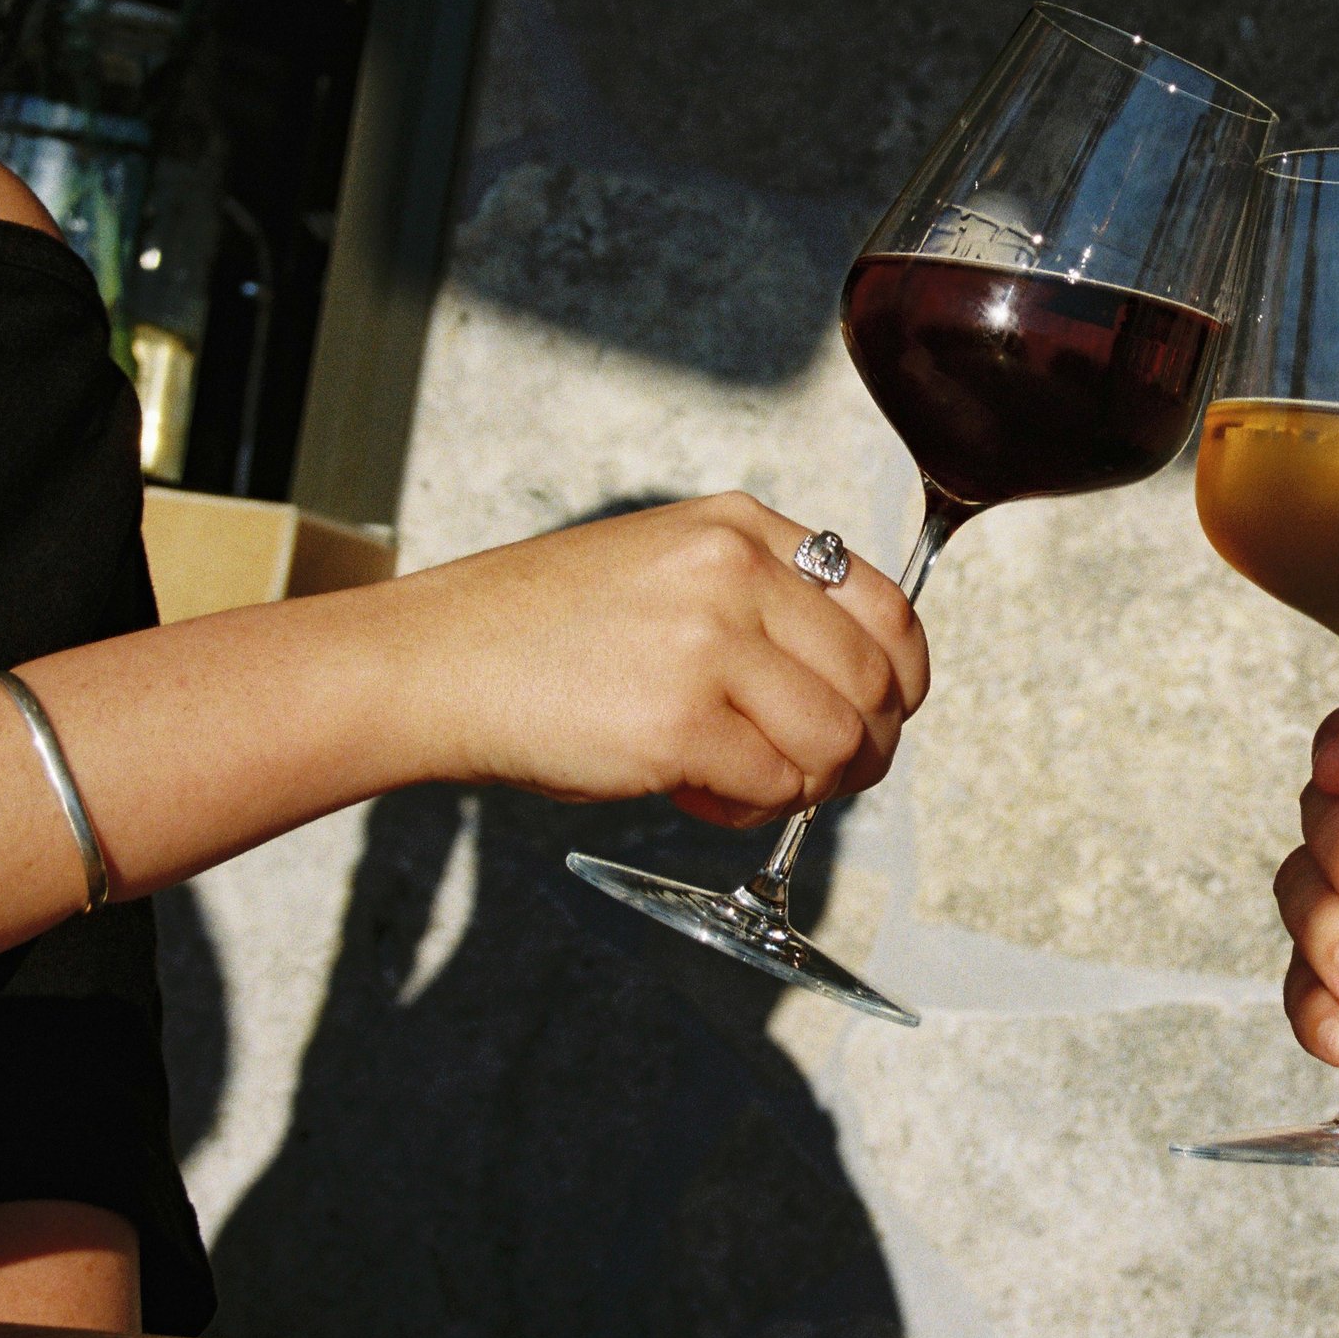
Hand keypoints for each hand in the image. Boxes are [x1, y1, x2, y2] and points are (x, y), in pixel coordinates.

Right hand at [372, 493, 928, 827]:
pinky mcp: (679, 720)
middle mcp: (736, 570)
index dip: (902, 677)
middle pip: (875, 680)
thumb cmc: (546, 633)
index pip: (887, 605)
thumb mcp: (669, 569)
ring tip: (749, 785)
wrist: (436, 662)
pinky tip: (699, 796)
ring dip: (811, 785)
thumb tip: (856, 689)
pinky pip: (775, 785)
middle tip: (823, 776)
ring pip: (836, 740)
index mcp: (741, 527)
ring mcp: (709, 642)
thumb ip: (762, 602)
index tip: (884, 716)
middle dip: (866, 747)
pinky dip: (752, 810)